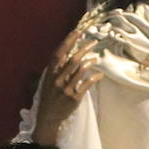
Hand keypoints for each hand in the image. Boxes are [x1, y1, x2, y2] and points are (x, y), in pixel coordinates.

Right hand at [33, 29, 103, 144]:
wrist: (48, 116)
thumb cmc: (50, 96)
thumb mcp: (48, 81)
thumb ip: (56, 69)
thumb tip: (66, 53)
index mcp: (50, 74)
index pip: (58, 54)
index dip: (68, 42)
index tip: (77, 31)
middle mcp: (57, 79)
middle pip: (72, 60)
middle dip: (83, 49)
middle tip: (93, 42)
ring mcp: (66, 89)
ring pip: (80, 71)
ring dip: (90, 62)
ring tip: (96, 58)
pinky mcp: (74, 97)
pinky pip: (86, 84)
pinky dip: (94, 78)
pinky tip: (100, 75)